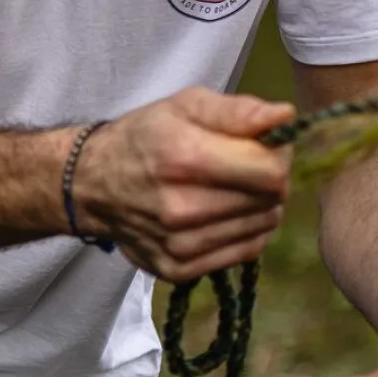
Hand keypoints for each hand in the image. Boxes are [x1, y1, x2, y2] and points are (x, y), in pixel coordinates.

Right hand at [72, 88, 294, 282]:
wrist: (93, 186)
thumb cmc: (145, 138)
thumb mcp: (186, 105)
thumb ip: (238, 110)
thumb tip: (285, 118)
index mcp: (184, 159)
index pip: (270, 172)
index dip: (279, 156)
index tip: (265, 148)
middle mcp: (181, 209)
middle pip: (270, 202)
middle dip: (271, 181)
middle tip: (250, 169)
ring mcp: (179, 246)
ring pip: (262, 228)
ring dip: (261, 208)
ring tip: (236, 191)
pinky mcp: (178, 270)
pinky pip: (243, 254)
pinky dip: (246, 234)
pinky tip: (228, 216)